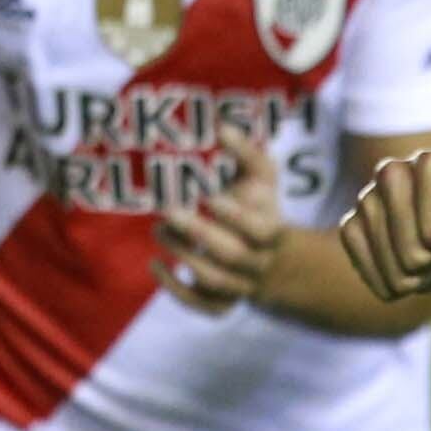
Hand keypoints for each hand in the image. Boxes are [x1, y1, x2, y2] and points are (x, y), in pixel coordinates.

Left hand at [154, 125, 286, 314]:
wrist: (274, 260)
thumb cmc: (260, 207)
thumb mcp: (262, 177)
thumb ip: (245, 152)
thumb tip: (221, 125)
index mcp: (272, 231)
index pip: (260, 230)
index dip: (235, 217)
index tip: (208, 197)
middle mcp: (259, 262)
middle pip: (233, 256)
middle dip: (200, 234)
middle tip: (168, 211)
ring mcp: (241, 286)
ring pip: (216, 281)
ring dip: (184, 257)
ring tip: (158, 230)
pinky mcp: (222, 302)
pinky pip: (201, 305)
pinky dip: (176, 290)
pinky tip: (156, 265)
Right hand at [340, 148, 430, 300]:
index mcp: (430, 163)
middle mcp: (390, 171)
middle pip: (413, 255)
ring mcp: (366, 199)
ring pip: (393, 270)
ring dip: (416, 278)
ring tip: (427, 254)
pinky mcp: (349, 226)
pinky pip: (367, 272)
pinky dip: (391, 283)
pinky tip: (404, 265)